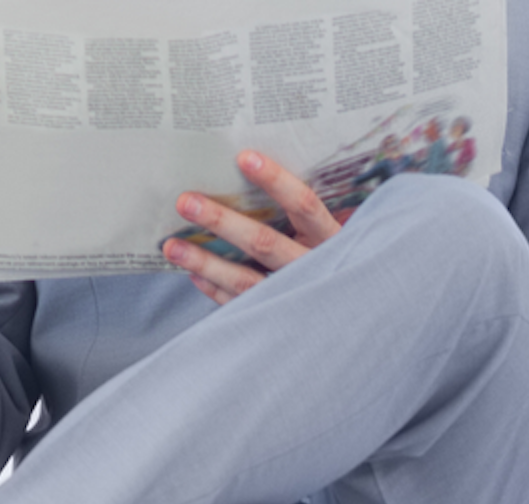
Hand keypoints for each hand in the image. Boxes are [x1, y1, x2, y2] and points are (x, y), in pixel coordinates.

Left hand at [165, 152, 346, 302]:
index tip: (244, 158)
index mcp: (330, 240)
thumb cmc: (339, 264)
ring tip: (172, 247)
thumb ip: (305, 214)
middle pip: (265, 242)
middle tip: (186, 202)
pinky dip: (216, 290)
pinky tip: (194, 274)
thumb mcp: (332, 236)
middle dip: (222, 221)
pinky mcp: (280, 321)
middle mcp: (314, 268)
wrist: (356, 319)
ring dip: (206, 262)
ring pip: (246, 280)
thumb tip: (253, 172)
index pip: (305, 204)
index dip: (276, 181)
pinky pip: (242, 305)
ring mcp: (296, 298)